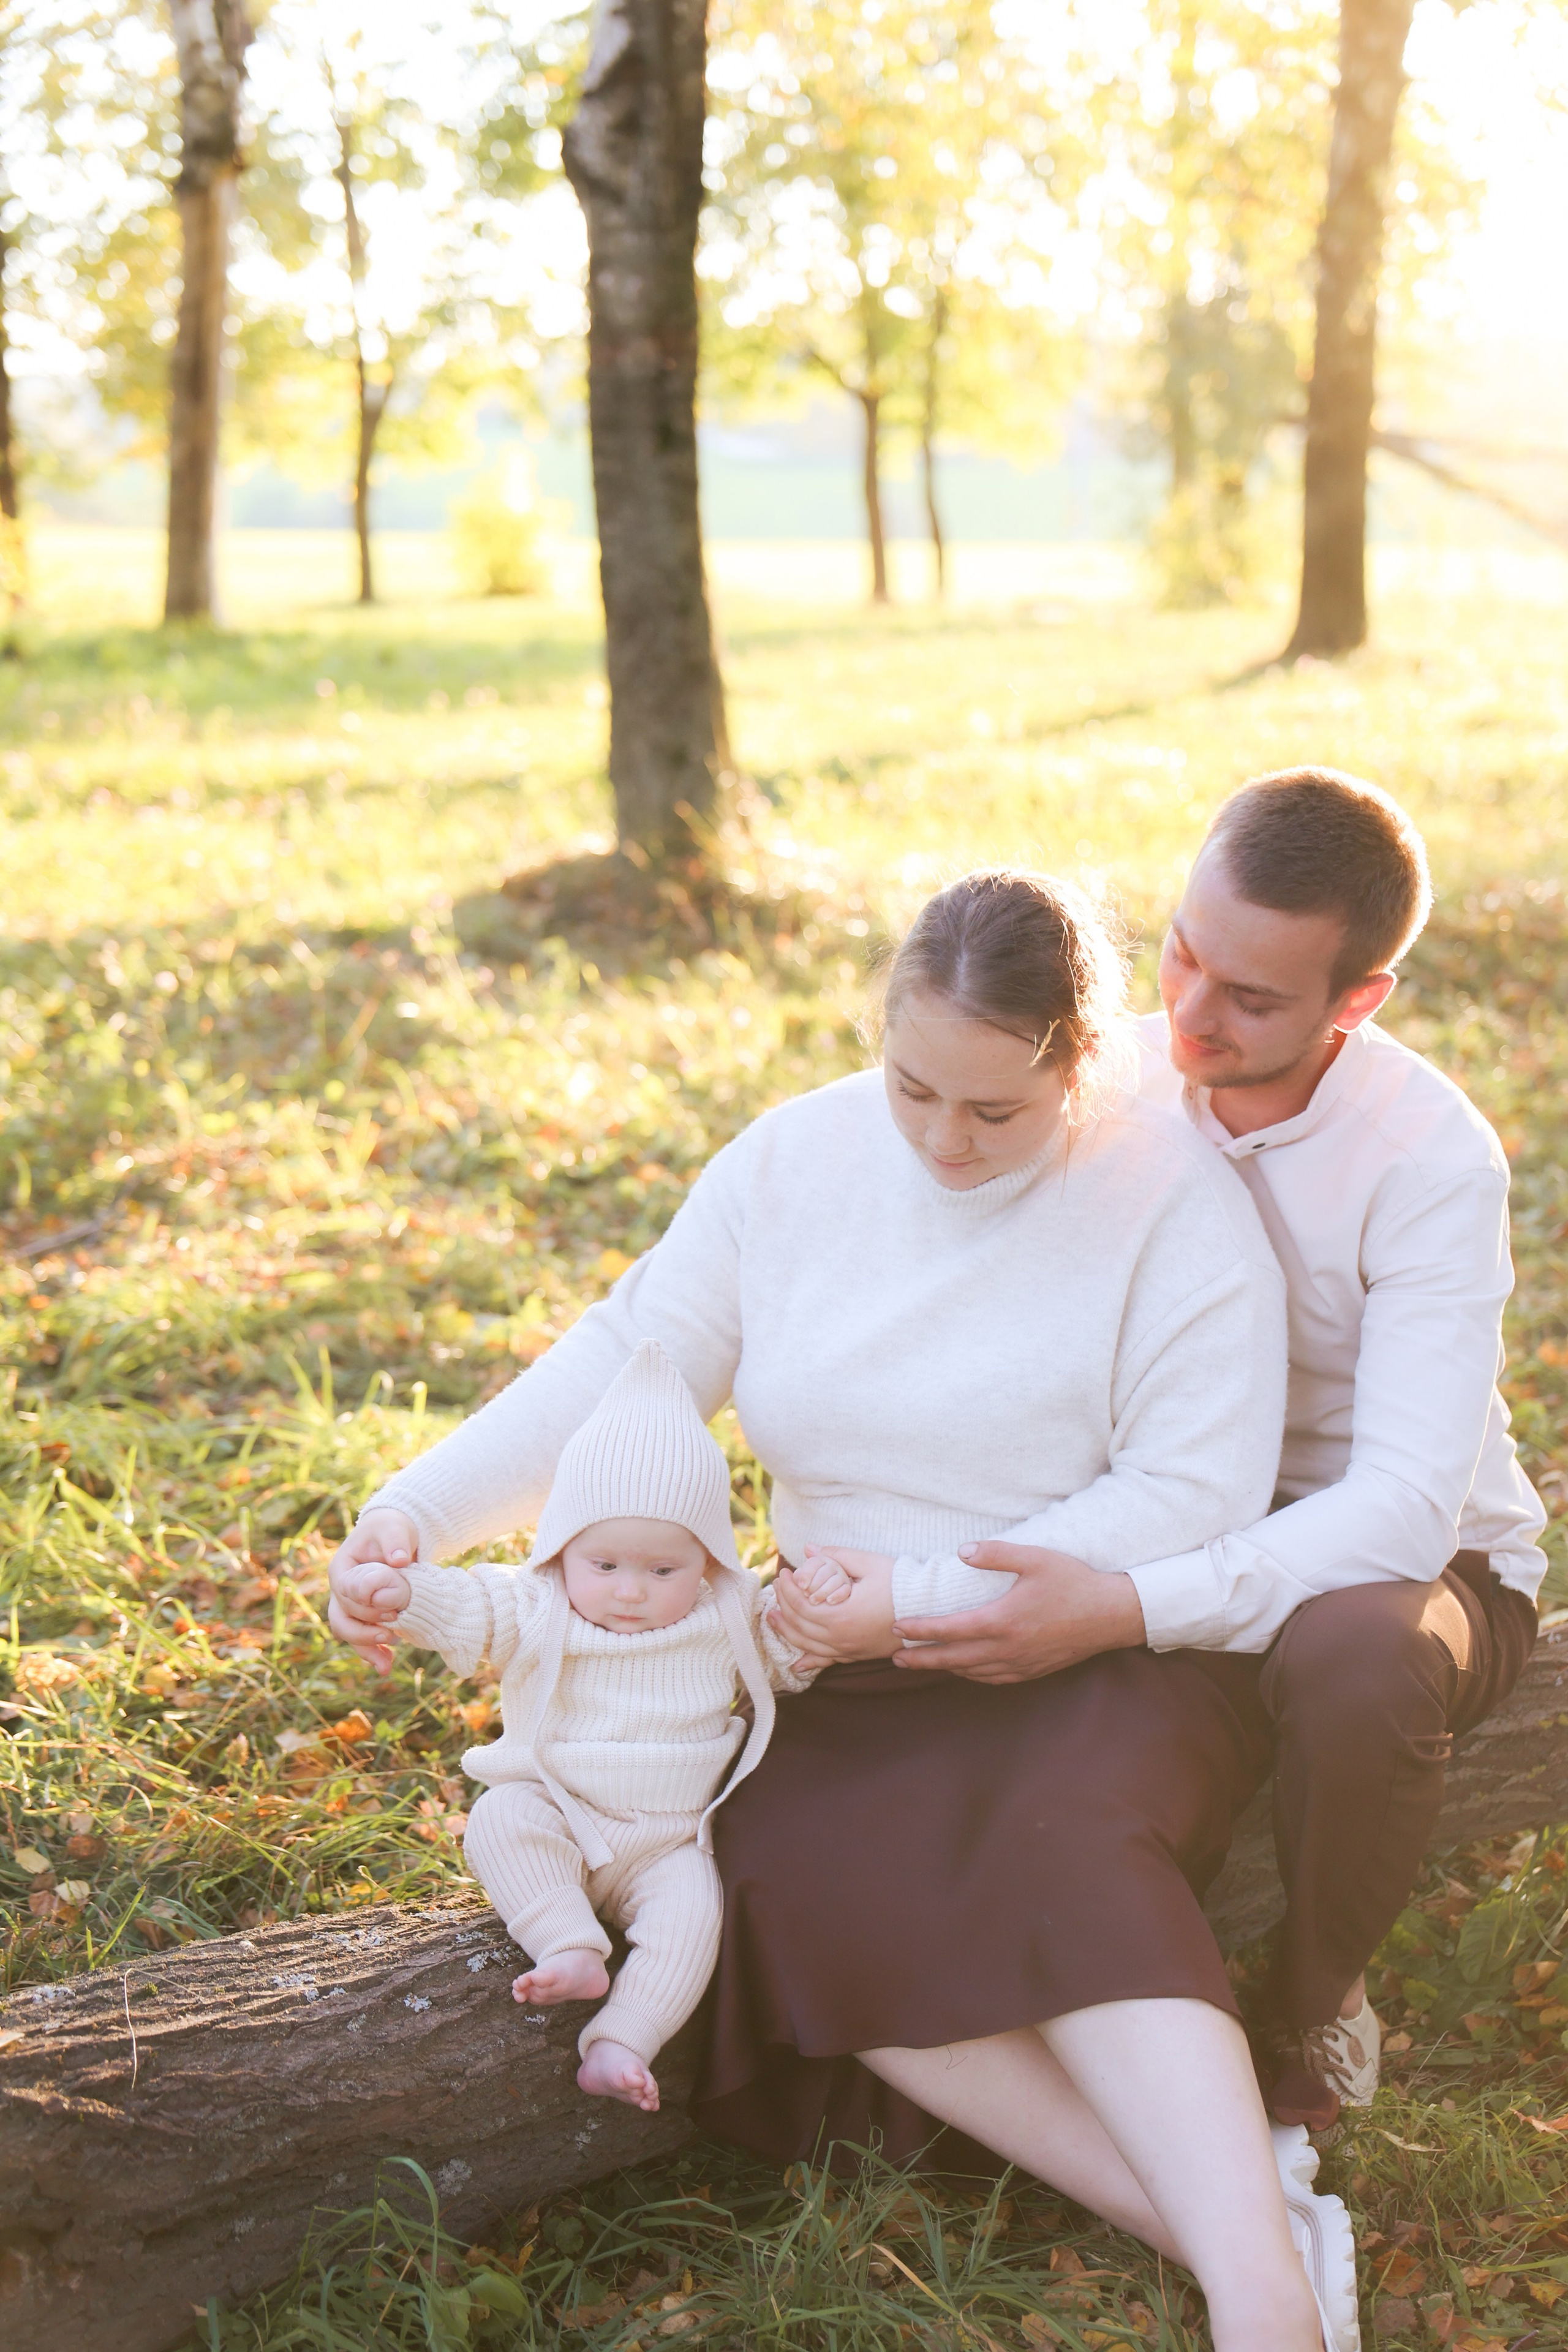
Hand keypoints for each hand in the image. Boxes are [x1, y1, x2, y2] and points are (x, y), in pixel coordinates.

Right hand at [328, 1509, 417, 1672]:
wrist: (397, 1537)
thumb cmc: (392, 1529)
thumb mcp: (394, 1528)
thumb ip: (395, 1541)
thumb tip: (399, 1560)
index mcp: (341, 1569)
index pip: (345, 1591)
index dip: (366, 1603)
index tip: (391, 1609)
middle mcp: (341, 1590)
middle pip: (344, 1617)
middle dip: (369, 1626)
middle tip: (396, 1624)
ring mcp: (350, 1606)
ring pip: (348, 1633)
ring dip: (366, 1649)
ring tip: (386, 1662)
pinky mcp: (365, 1617)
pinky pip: (362, 1639)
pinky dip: (373, 1653)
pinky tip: (386, 1665)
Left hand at [768, 1552, 897, 1665]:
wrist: (930, 1608)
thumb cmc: (900, 1583)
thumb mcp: (868, 1563)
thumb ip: (836, 1556)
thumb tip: (809, 1549)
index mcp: (841, 1616)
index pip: (801, 1603)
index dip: (788, 1587)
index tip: (785, 1572)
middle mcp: (841, 1639)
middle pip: (800, 1625)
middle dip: (783, 1605)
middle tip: (777, 1588)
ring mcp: (850, 1650)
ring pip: (808, 1645)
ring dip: (787, 1632)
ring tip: (773, 1619)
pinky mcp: (858, 1655)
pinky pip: (828, 1661)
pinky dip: (810, 1661)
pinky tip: (798, 1665)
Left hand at [893, 1544, 1145, 1684]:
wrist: (1111, 1615)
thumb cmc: (1073, 1582)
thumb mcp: (1034, 1558)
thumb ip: (996, 1553)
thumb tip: (961, 1550)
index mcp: (1002, 1621)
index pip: (949, 1630)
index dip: (920, 1630)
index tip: (897, 1628)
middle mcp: (1007, 1649)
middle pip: (953, 1659)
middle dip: (921, 1659)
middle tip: (895, 1657)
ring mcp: (1020, 1664)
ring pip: (971, 1672)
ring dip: (944, 1668)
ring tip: (922, 1663)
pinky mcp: (1033, 1671)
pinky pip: (993, 1678)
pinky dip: (971, 1675)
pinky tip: (964, 1669)